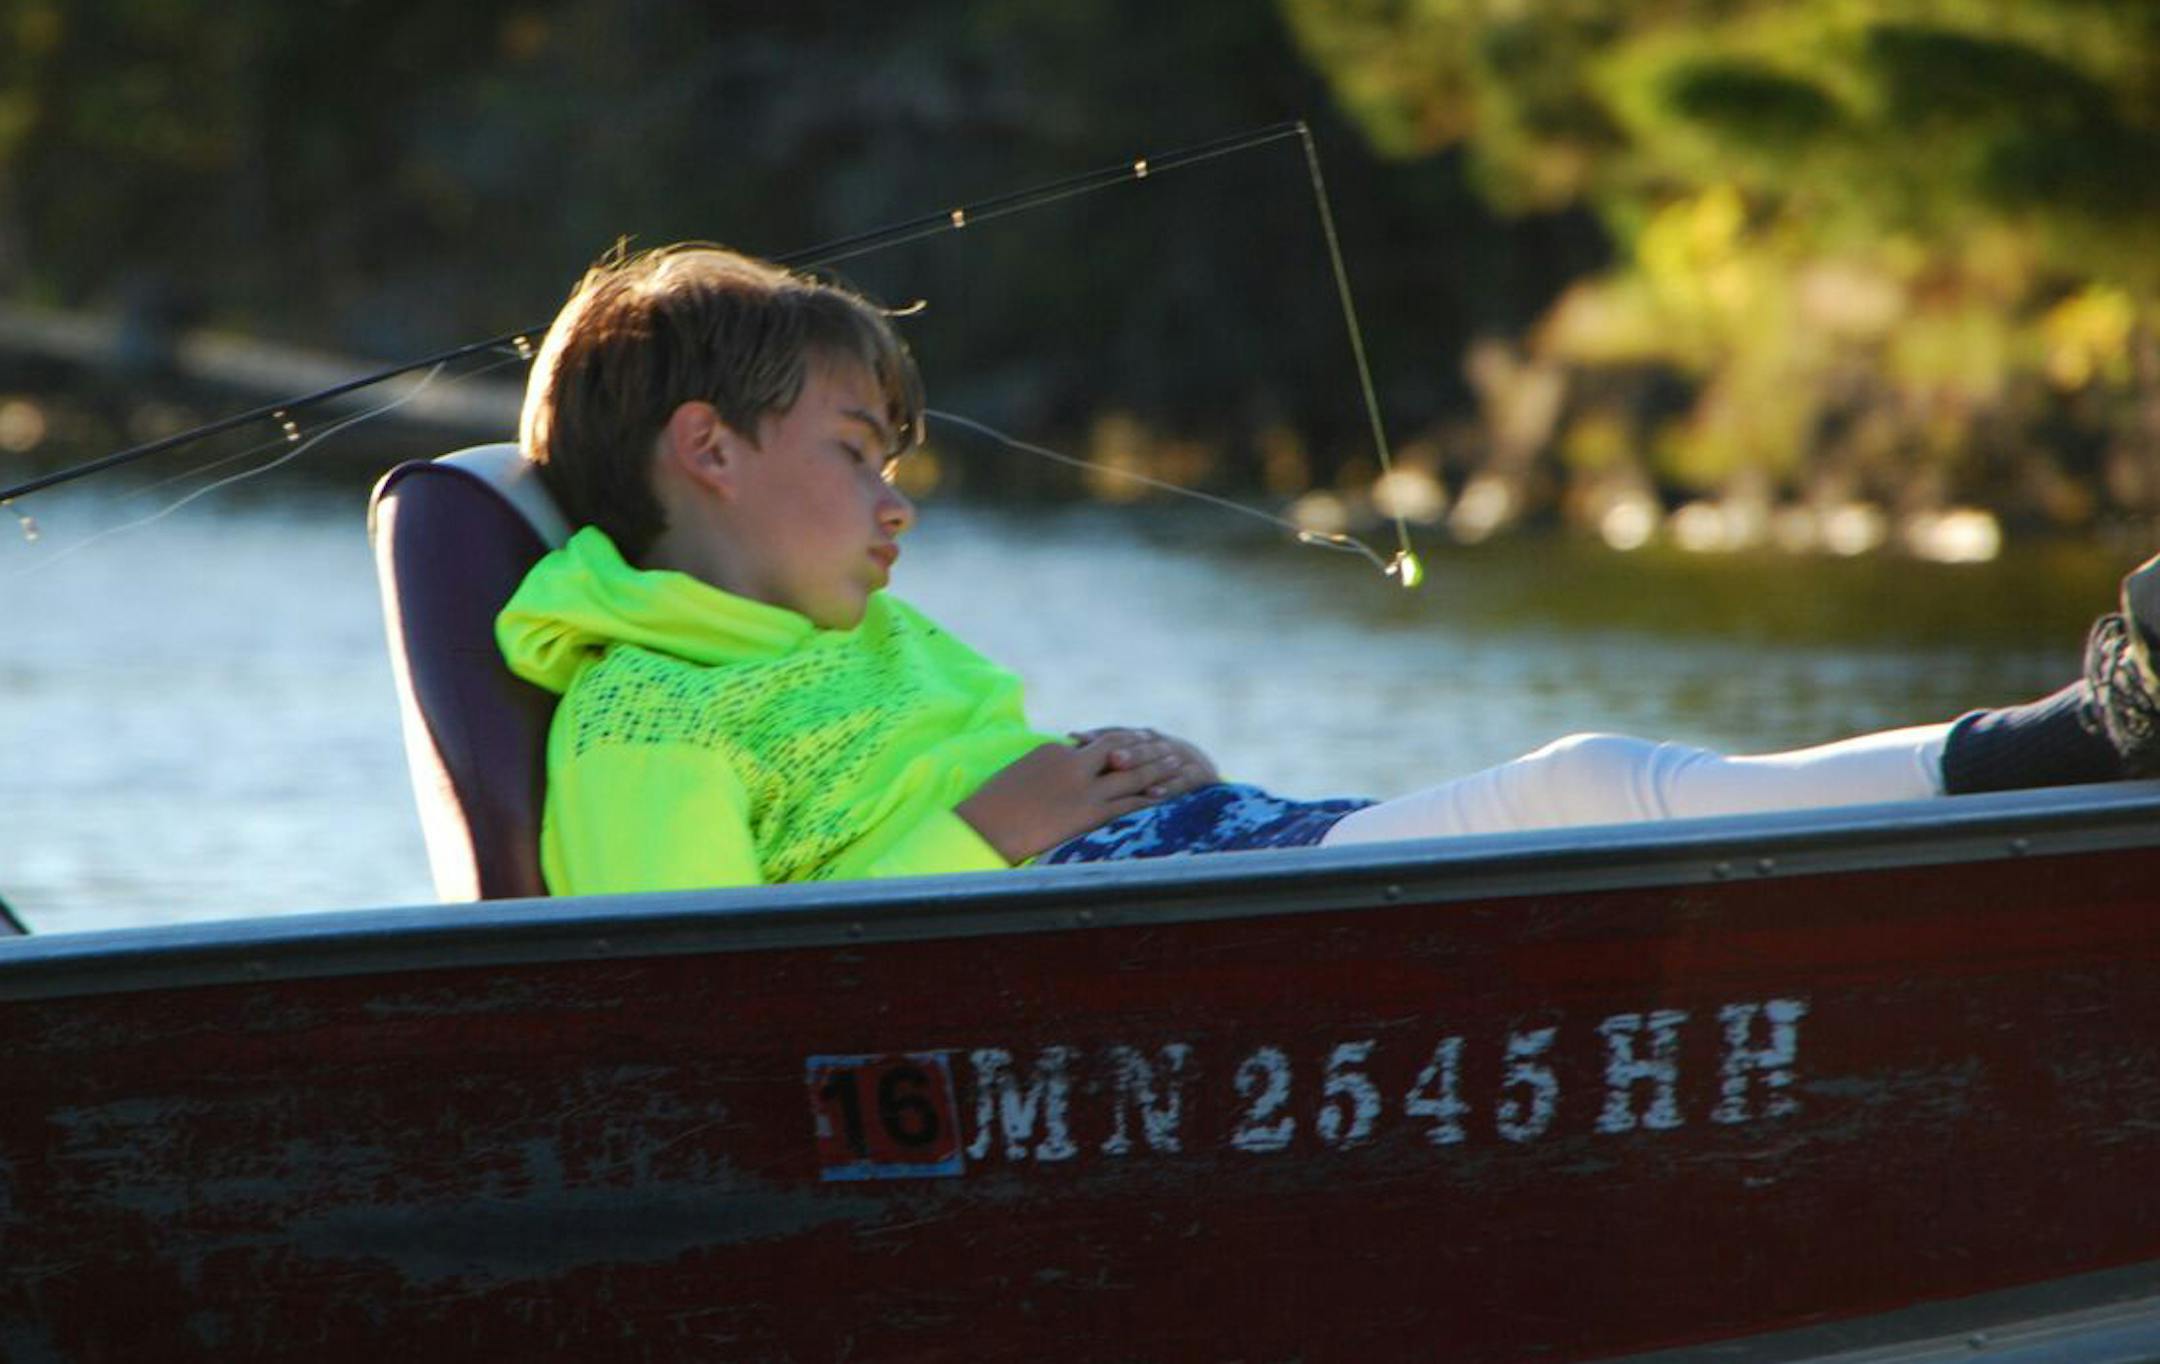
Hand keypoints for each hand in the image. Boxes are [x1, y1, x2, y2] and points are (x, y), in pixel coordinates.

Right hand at [956, 736, 1188, 863]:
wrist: (983, 827)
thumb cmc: (989, 807)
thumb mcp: (1018, 776)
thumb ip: (1043, 771)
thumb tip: (1052, 776)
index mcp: (1054, 751)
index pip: (1093, 744)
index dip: (1118, 742)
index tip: (1134, 741)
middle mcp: (1073, 763)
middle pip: (1119, 750)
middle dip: (1145, 748)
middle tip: (1165, 745)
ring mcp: (1083, 788)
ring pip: (1130, 774)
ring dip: (1157, 769)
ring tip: (1177, 764)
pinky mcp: (1088, 813)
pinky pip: (1127, 804)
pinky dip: (1149, 799)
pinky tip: (1165, 798)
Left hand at [1067, 727, 1219, 799]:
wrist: (1201, 774)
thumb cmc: (1154, 773)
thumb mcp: (1132, 765)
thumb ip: (1103, 762)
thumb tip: (1064, 753)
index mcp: (1140, 738)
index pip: (1116, 733)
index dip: (1096, 734)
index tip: (1073, 737)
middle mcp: (1159, 743)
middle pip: (1136, 743)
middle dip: (1118, 746)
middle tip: (1097, 750)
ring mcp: (1180, 757)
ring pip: (1157, 758)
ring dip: (1138, 760)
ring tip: (1118, 765)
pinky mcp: (1200, 775)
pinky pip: (1183, 781)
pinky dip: (1169, 787)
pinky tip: (1155, 794)